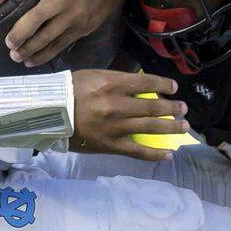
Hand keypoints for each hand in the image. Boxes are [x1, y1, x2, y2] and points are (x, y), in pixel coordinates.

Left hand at [0, 0, 125, 68]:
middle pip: (34, 19)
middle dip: (18, 34)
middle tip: (7, 42)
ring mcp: (73, 14)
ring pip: (47, 37)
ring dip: (28, 49)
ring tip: (14, 55)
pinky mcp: (81, 27)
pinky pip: (60, 45)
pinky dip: (44, 55)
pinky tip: (31, 61)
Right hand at [71, 70, 189, 162]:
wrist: (47, 114)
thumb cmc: (68, 91)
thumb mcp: (93, 76)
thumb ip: (117, 80)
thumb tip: (139, 85)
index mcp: (112, 84)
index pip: (146, 83)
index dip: (164, 85)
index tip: (174, 88)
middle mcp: (117, 105)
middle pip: (153, 107)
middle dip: (172, 108)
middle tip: (183, 108)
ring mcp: (116, 127)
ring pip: (151, 128)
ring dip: (171, 128)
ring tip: (183, 127)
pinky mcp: (111, 145)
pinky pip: (138, 151)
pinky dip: (156, 154)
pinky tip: (169, 155)